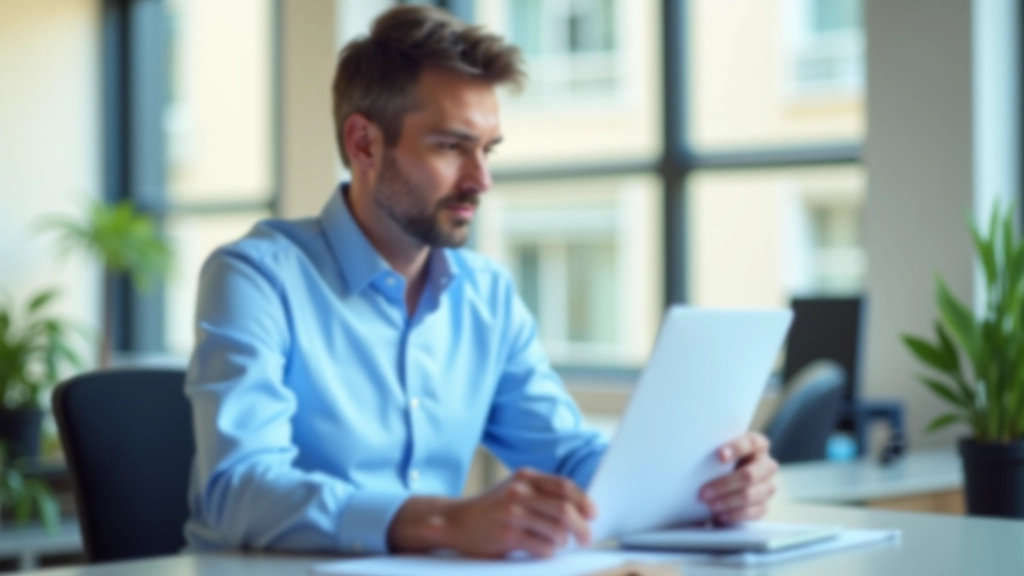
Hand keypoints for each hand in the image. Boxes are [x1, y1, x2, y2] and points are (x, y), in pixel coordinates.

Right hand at [387, 468, 596, 557]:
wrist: (456, 521)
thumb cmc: (493, 508)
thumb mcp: (515, 489)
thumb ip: (542, 493)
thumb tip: (581, 509)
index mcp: (525, 477)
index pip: (564, 486)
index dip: (584, 501)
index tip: (594, 514)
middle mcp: (519, 491)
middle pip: (564, 509)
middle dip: (581, 526)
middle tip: (587, 538)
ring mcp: (512, 513)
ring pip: (556, 530)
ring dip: (563, 541)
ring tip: (560, 544)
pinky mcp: (507, 535)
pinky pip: (541, 546)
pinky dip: (548, 551)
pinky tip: (544, 550)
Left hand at [698, 432, 777, 523]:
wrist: (725, 484)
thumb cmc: (719, 464)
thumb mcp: (718, 454)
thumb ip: (714, 453)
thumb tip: (694, 453)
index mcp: (757, 445)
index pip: (751, 443)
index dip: (737, 448)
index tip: (719, 455)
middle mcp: (766, 465)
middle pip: (749, 475)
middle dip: (724, 484)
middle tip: (703, 492)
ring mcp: (767, 486)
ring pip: (749, 495)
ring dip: (726, 502)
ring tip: (710, 506)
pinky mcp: (763, 505)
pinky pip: (751, 512)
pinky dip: (733, 515)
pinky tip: (720, 515)